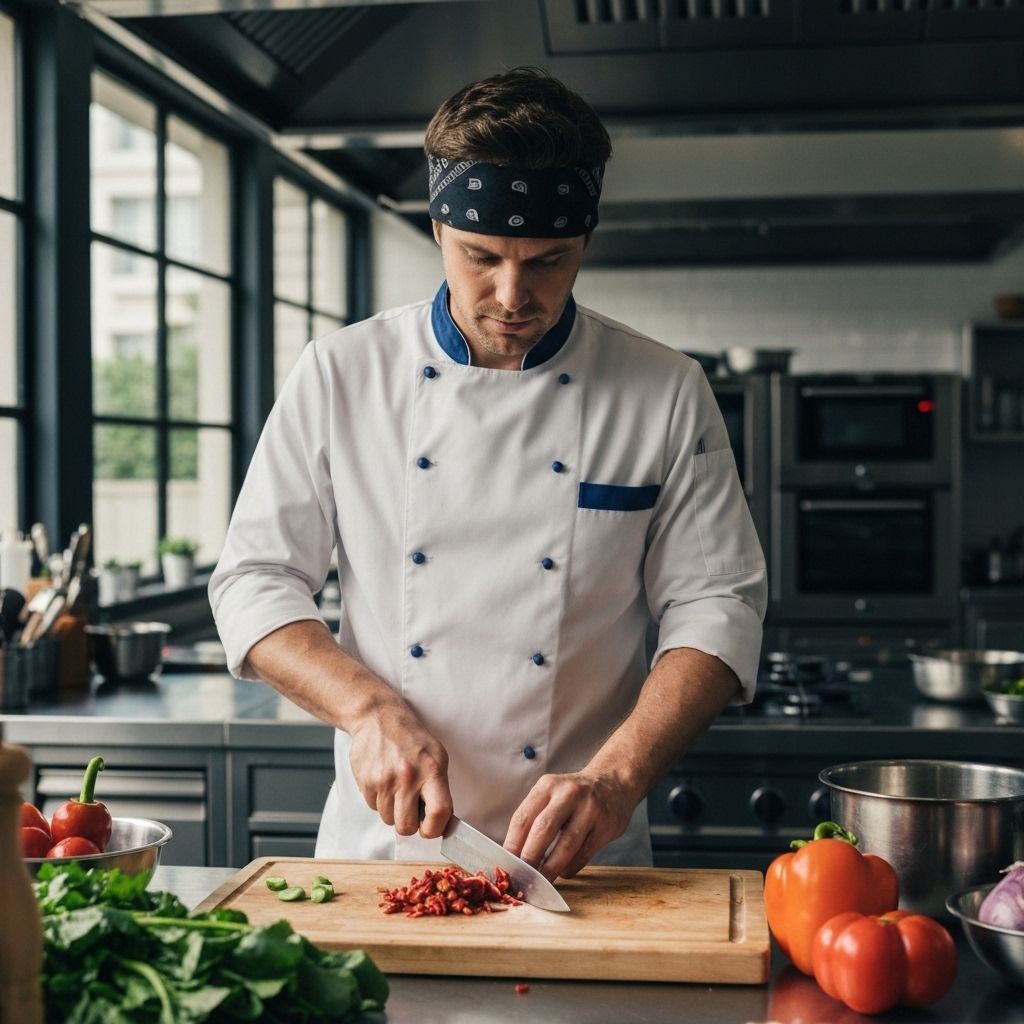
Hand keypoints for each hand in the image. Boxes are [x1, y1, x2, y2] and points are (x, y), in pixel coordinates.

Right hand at [347, 702, 452, 839]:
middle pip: (406, 827)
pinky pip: (373, 807)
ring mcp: (384, 780)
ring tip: (396, 787)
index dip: (435, 829)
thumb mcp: (437, 755)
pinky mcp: (366, 782)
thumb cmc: (411, 738)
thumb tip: (441, 820)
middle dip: (409, 824)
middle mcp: (408, 777)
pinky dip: (379, 800)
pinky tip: (383, 780)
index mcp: (432, 770)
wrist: (378, 717)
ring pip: (388, 819)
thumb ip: (440, 787)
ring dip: (393, 810)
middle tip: (410, 810)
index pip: (439, 813)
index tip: (431, 828)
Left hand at [502, 770, 637, 880]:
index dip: (512, 845)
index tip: (506, 866)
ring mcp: (590, 809)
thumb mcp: (551, 794)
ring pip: (566, 844)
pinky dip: (571, 867)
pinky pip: (584, 853)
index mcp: (547, 786)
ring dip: (551, 868)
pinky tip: (564, 872)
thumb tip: (513, 856)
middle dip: (530, 858)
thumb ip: (534, 819)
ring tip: (542, 882)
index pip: (523, 818)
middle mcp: (568, 794)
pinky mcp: (606, 826)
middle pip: (543, 829)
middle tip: (522, 879)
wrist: (613, 782)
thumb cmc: (572, 796)